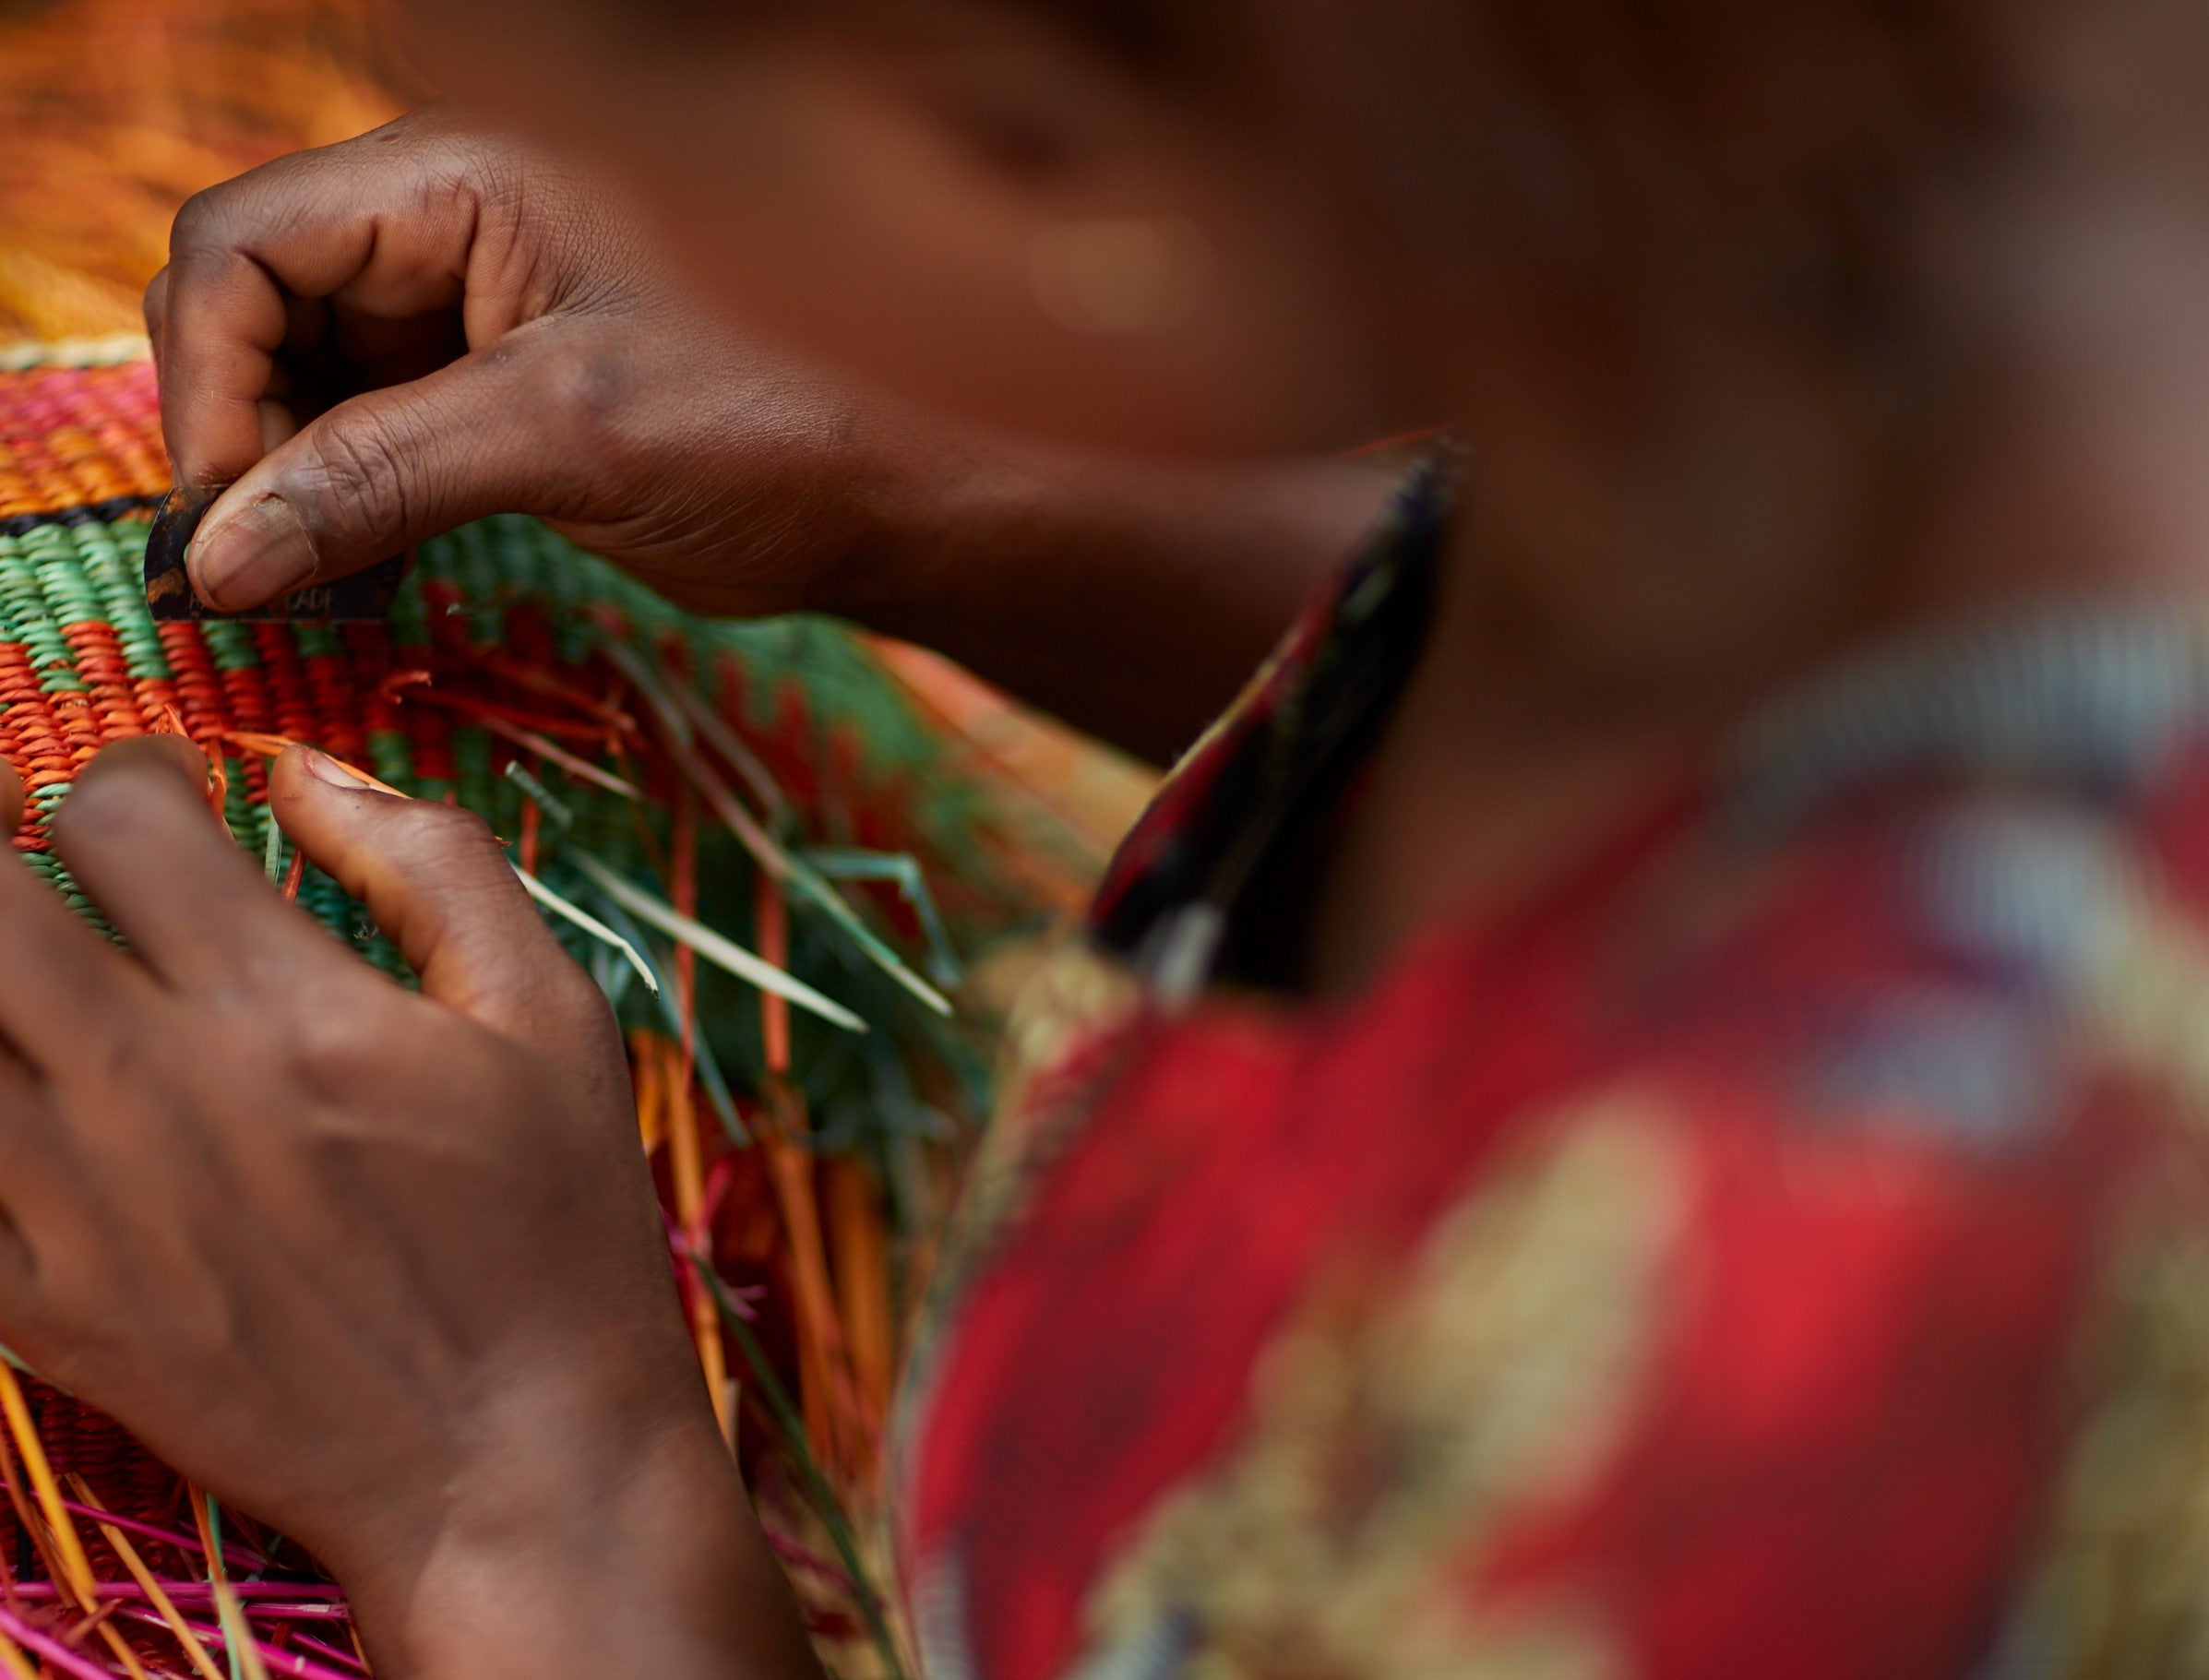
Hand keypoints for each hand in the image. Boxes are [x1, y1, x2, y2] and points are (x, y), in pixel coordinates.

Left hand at [0, 743, 818, 1676]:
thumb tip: (308, 770)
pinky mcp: (44, 1316)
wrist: (517, 1460)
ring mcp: (79, 1216)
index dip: (138, 776)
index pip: (114, 819)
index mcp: (290, 1013)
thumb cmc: (558, 1229)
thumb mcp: (553, 1021)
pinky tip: (54, 1111)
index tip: (181, 804)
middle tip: (74, 879)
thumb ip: (435, 867)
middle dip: (11, 856)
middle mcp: (158, 1099)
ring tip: (58, 988)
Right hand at [149, 106, 1391, 759]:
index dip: (210, 381)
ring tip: (305, 597)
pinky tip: (362, 586)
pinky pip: (377, 438)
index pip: (247, 245)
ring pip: (309, 384)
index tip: (222, 524)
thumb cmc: (787, 423)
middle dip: (242, 441)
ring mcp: (477, 312)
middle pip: (260, 310)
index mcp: (467, 176)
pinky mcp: (506, 396)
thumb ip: (378, 479)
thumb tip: (212, 555)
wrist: (910, 496)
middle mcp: (457, 226)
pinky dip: (352, 511)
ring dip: (290, 489)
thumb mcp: (570, 438)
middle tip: (248, 577)